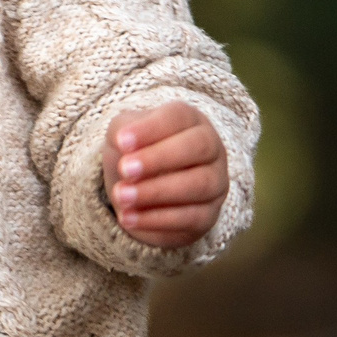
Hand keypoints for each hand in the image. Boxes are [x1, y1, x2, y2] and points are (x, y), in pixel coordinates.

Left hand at [100, 101, 227, 247]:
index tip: (121, 142)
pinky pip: (192, 218)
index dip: (150, 129)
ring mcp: (216, 183)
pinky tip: (129, 218)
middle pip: (198, 147)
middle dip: (159, 159)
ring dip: (157, 191)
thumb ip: (121, 132)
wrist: (139, 193)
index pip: (178, 117)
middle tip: (125, 170)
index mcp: (190, 121)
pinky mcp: (209, 216)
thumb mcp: (122, 136)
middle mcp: (212, 149)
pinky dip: (157, 219)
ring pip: (199, 184)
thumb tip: (123, 142)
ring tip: (122, 197)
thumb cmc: (134, 154)